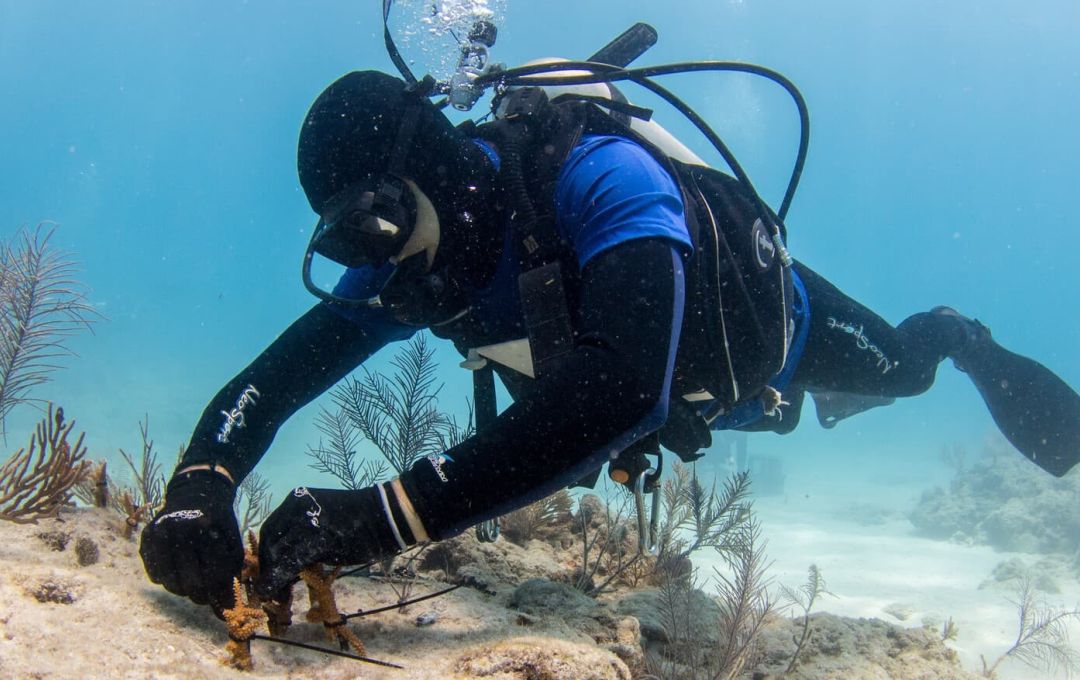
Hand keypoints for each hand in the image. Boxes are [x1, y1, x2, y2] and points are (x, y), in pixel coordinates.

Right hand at [139, 469, 242, 613]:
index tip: (221, 590)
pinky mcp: (146, 538)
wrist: (196, 490)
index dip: (220, 590)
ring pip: (170, 583)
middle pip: (190, 583)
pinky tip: (177, 568)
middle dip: (201, 592)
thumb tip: (225, 611)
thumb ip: (230, 575)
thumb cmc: (218, 522)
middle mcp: (179, 530)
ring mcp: (159, 533)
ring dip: (184, 588)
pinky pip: (155, 575)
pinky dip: (167, 578)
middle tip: (206, 588)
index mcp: (206, 529)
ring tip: (193, 577)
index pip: (214, 576)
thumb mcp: (231, 543)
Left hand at [255, 486, 383, 598]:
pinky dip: (276, 580)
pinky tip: (272, 592)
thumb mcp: (322, 520)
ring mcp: (306, 523)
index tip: (269, 574)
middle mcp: (296, 508)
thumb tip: (283, 562)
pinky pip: (290, 564)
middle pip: (271, 544)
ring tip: (276, 594)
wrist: (386, 516)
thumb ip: (301, 536)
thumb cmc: (357, 520)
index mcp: (296, 499)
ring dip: (272, 578)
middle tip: (271, 589)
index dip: (266, 556)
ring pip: (278, 556)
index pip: (270, 532)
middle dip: (267, 569)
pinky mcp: (318, 541)